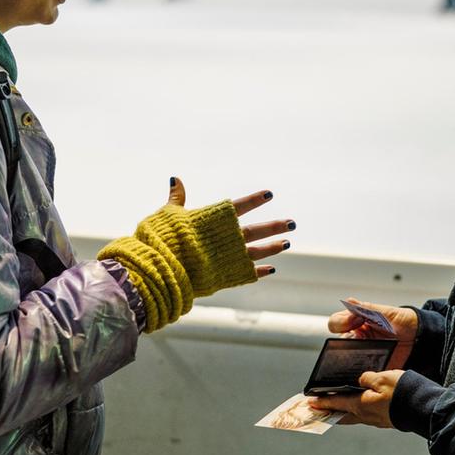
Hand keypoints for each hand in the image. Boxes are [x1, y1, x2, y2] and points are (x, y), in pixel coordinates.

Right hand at [168, 177, 290, 279]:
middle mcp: (227, 238)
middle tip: (292, 223)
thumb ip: (177, 198)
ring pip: (257, 251)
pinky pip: (248, 273)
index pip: (239, 206)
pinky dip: (260, 271)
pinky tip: (271, 269)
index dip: (254, 200)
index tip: (269, 195)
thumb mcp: (169, 214)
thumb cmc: (163, 237)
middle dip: (274, 226)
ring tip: (287, 242)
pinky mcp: (227, 276)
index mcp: (214, 220)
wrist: (162, 268)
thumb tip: (176, 178)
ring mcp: (229, 258)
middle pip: (256, 230)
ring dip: (273, 247)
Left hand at [308, 370, 403, 428]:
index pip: (337, 403)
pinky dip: (358, 411)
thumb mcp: (382, 378)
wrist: (424, 409)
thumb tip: (360, 380)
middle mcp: (367, 415)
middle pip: (343, 415)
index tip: (310, 402)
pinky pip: (367, 415)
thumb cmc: (403, 392)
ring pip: (355, 416)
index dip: (323, 402)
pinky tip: (361, 404)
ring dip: (344, 412)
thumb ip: (367, 378)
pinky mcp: (387, 419)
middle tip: (318, 410)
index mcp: (361, 405)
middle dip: (330, 412)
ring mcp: (377, 419)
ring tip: (337, 406)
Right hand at [328, 299, 416, 369]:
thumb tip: (349, 301)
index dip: (340, 322)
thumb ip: (367, 309)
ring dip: (350, 360)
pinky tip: (369, 369)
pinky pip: (362, 373)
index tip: (355, 321)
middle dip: (341, 344)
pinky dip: (363, 373)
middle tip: (355, 340)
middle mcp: (356, 338)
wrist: (420, 336)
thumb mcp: (385, 312)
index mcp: (355, 322)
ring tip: (361, 356)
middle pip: (337, 343)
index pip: (336, 323)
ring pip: (347, 360)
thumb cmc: (402, 320)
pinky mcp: (373, 367)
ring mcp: (363, 353)